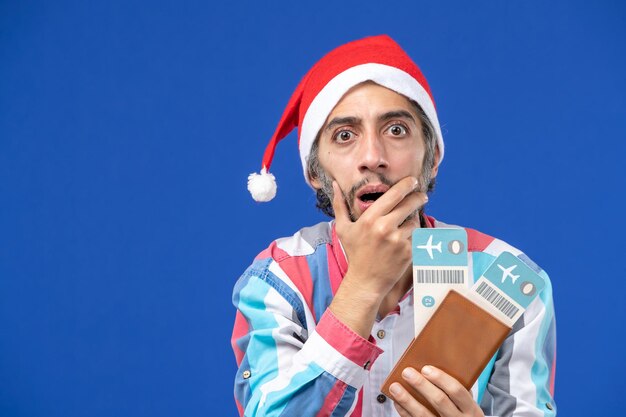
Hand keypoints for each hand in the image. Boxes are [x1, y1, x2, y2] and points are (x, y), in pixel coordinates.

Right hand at [328, 176, 426, 337]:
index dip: (406, 185)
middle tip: (421, 195)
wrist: (366, 281)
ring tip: (408, 222)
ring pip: (415, 221)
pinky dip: (414, 235)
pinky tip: (407, 238)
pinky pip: (417, 236)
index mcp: (370, 219)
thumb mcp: (344, 229)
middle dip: (418, 197)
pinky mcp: (408, 252)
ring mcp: (398, 240)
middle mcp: (384, 228)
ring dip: (414, 219)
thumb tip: (334, 184)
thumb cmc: (354, 253)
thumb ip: (339, 205)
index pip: (394, 194)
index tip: (412, 181)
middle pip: (409, 204)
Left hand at [389, 366, 483, 416]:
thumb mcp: (467, 404)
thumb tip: (436, 366)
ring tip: (395, 387)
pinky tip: (397, 402)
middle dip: (421, 385)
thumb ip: (458, 389)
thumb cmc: (464, 414)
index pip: (456, 391)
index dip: (441, 378)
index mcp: (470, 409)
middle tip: (407, 372)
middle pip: (439, 401)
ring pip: (423, 414)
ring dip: (407, 399)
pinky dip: (404, 411)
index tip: (426, 368)